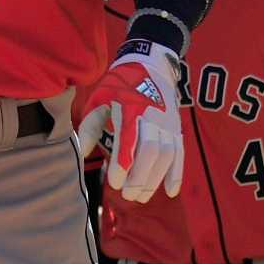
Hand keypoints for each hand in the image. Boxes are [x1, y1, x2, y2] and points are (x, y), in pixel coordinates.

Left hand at [75, 40, 183, 202]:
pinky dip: (177, 174)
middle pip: (151, 151)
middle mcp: (153, 116)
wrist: (151, 66)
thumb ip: (89, 126)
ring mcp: (168, 123)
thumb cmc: (118, 85)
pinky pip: (180, 154)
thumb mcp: (99, 99)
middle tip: (126, 195)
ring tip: (141, 197)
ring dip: (155, 179)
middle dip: (139, 177)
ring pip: (166, 155)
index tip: (114, 182)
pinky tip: (170, 192)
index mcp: (130, 108)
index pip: (128, 140)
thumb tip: (82, 152)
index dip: (123, 163)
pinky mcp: (177, 129)